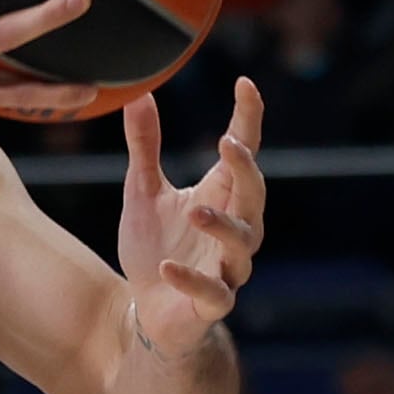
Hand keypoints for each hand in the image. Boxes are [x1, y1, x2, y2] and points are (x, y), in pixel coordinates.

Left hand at [119, 81, 265, 359]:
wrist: (148, 310)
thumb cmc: (155, 246)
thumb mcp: (142, 191)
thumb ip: (145, 146)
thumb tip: (138, 93)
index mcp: (222, 195)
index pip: (244, 152)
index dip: (249, 118)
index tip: (245, 84)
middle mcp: (235, 228)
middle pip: (254, 194)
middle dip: (246, 170)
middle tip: (230, 143)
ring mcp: (228, 268)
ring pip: (242, 244)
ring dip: (223, 225)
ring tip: (196, 210)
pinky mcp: (212, 303)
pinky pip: (212, 292)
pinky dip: (190, 280)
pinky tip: (166, 267)